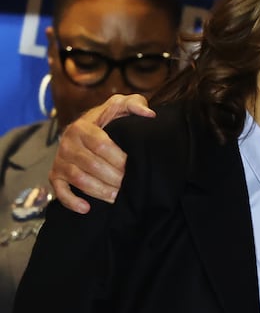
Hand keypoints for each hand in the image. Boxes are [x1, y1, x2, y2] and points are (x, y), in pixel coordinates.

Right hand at [49, 95, 153, 213]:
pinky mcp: (56, 175)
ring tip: (119, 196)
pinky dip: (71, 201)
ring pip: (79, 179)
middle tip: (131, 184)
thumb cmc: (110, 119)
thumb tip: (149, 114)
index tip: (135, 166)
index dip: (119, 158)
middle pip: (92, 165)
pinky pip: (60, 191)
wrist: (89, 128)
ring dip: (100, 191)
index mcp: (83, 126)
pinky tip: (87, 208)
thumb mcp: (121, 106)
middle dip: (114, 177)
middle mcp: (68, 143)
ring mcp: (60, 160)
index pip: (101, 145)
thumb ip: (135, 104)